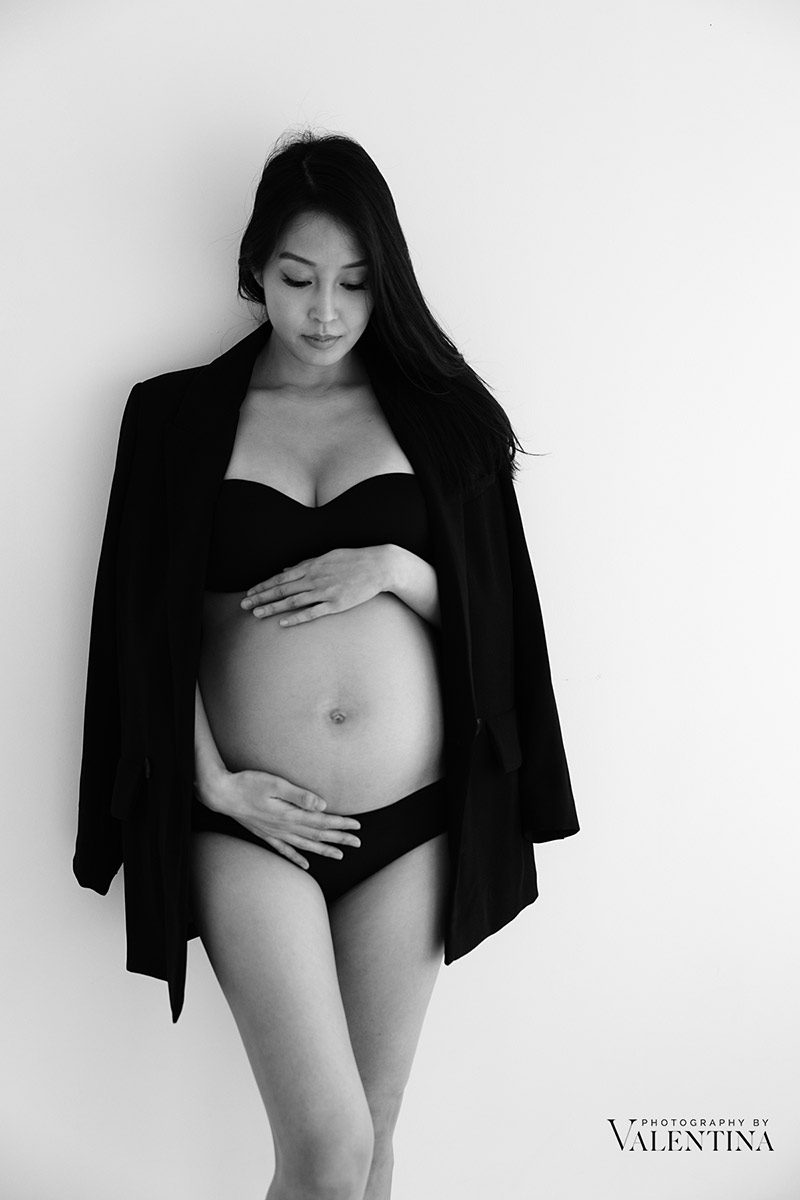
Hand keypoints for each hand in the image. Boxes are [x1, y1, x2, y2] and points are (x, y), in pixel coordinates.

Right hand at [206, 768, 361, 869]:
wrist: (220, 794)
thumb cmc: (247, 784)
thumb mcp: (274, 783)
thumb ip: (299, 795)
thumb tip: (322, 805)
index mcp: (289, 814)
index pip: (322, 821)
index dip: (341, 823)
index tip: (357, 826)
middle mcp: (284, 827)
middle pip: (317, 835)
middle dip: (339, 838)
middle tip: (358, 842)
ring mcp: (274, 833)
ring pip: (305, 845)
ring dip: (323, 849)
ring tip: (339, 854)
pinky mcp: (265, 834)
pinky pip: (285, 850)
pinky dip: (297, 858)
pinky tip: (307, 864)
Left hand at [240, 545, 391, 625]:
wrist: (378, 566)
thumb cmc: (354, 560)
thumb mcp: (328, 556)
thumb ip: (306, 563)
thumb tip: (287, 568)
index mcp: (312, 566)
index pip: (281, 577)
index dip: (263, 586)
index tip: (250, 593)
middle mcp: (314, 578)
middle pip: (282, 589)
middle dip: (261, 597)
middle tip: (244, 605)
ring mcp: (325, 591)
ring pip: (292, 601)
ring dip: (273, 608)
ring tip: (257, 614)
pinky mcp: (336, 604)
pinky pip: (312, 613)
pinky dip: (296, 618)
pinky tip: (283, 623)